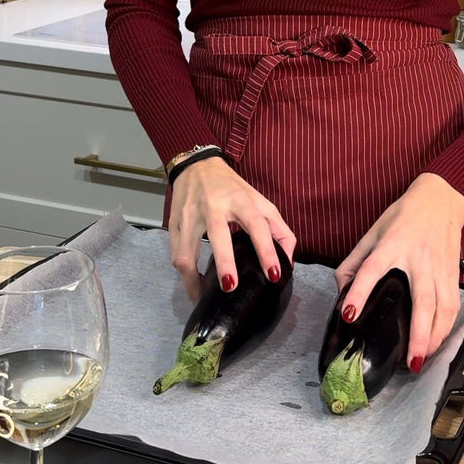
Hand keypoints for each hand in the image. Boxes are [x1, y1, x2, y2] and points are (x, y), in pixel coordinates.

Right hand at [168, 157, 296, 299]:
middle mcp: (214, 207)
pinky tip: (193, 286)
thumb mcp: (260, 202)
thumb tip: (289, 262)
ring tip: (202, 298)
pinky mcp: (174, 223)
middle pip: (218, 235)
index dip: (267, 250)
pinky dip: (184, 274)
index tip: (273, 275)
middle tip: (231, 287)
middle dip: (224, 262)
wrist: (196, 165)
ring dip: (192, 278)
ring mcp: (190, 215)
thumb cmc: (232, 188)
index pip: (257, 225)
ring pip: (186, 251)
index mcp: (241, 200)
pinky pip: (176, 254)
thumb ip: (279, 229)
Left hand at [334, 173, 463, 370]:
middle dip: (418, 333)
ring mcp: (440, 267)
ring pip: (444, 307)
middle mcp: (419, 258)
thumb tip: (340, 288)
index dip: (359, 292)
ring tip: (422, 359)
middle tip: (408, 361)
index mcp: (392, 245)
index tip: (350, 315)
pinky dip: (447, 327)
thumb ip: (354, 261)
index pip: (372, 269)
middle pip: (422, 301)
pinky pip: (453, 305)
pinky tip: (437, 343)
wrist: (440, 200)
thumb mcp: (372, 232)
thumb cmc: (403, 216)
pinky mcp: (453, 272)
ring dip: (435, 337)